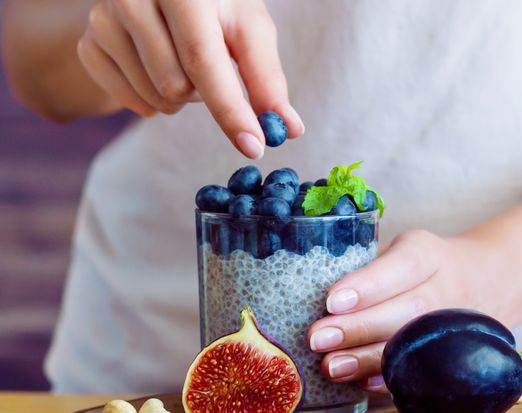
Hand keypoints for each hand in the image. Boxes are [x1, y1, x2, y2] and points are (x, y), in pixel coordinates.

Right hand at [76, 0, 303, 158]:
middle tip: (210, 67)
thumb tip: (289, 128)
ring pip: (155, 97)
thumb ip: (267, 78)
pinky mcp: (88, 42)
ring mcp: (102, 17)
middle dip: (205, 93)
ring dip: (181, 97)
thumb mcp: (248, 28)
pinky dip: (154, 99)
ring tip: (184, 62)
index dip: (231, 109)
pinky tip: (158, 70)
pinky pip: (129, 101)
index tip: (255, 146)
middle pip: (176, 86)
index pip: (203, 60)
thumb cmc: (217, 5)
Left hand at [306, 230, 499, 391]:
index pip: (402, 266)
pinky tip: (359, 382)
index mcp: (428, 255)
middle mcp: (447, 290)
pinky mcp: (450, 356)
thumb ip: (365, 265)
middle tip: (316, 338)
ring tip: (329, 366)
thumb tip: (303, 291)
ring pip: (412, 346)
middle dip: (358, 328)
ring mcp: (452, 327)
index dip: (368, 285)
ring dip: (367, 359)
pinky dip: (388, 379)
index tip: (332, 300)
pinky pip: (419, 372)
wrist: (486, 281)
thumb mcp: (403, 249)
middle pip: (405, 311)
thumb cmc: (423, 266)